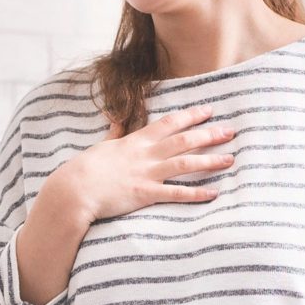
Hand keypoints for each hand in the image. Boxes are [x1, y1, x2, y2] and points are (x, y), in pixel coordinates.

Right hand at [39, 106, 236, 224]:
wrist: (74, 189)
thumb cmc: (85, 169)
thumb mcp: (102, 146)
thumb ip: (114, 133)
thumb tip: (115, 119)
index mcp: (136, 141)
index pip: (169, 123)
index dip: (191, 116)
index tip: (210, 110)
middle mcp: (145, 154)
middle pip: (184, 140)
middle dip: (209, 134)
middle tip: (231, 131)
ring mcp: (146, 173)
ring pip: (185, 163)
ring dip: (209, 160)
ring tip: (230, 159)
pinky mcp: (144, 194)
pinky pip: (175, 193)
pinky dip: (195, 193)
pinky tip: (213, 193)